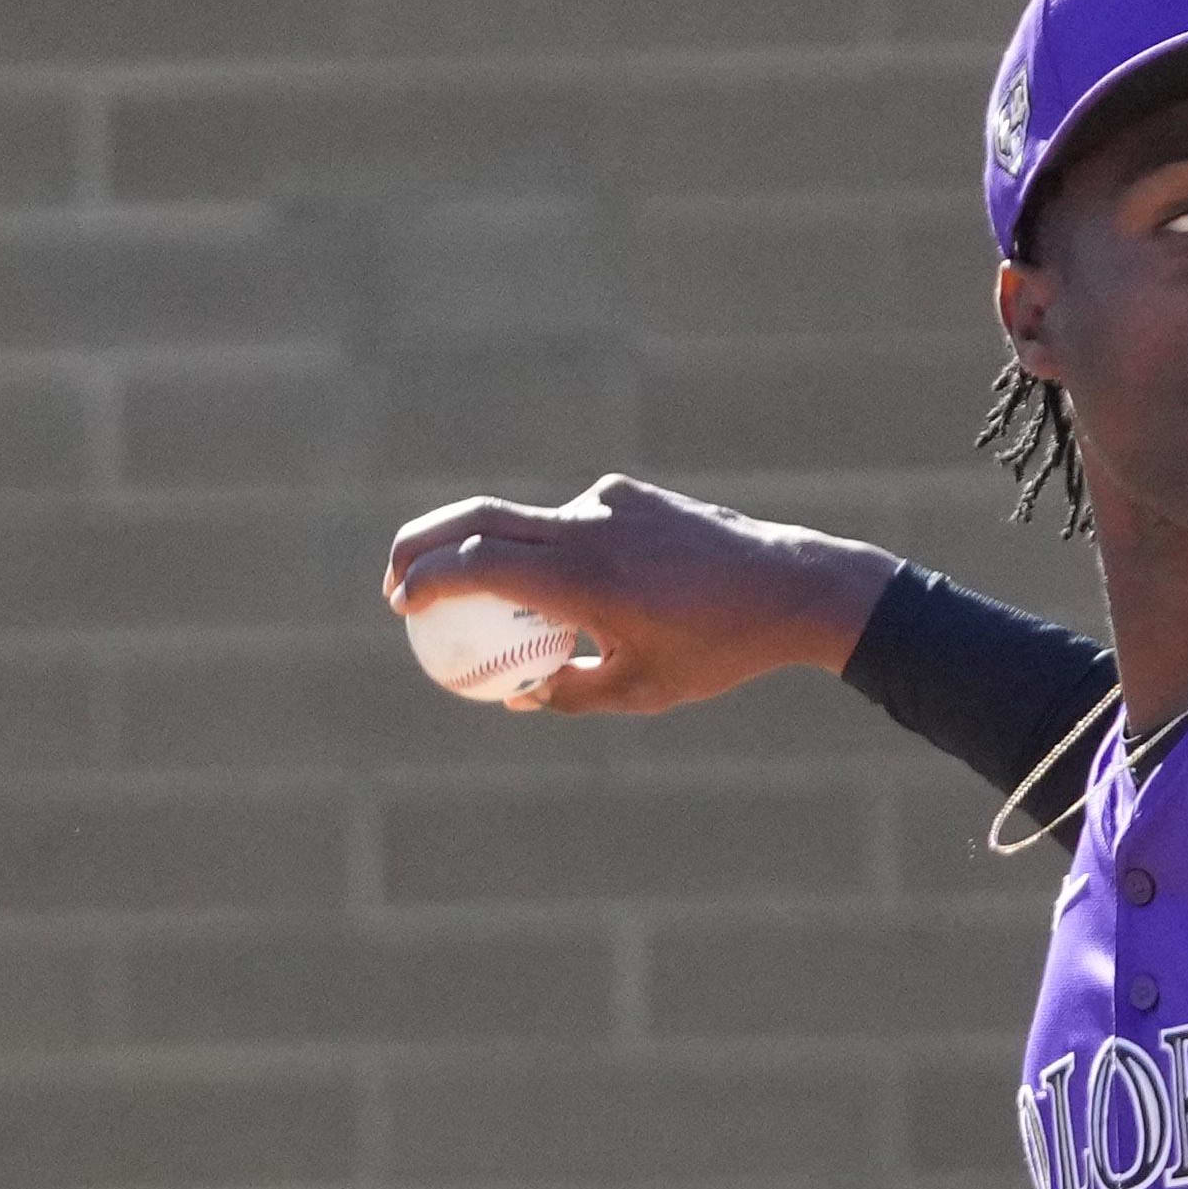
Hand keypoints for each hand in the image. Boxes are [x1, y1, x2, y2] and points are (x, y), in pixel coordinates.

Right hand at [377, 475, 902, 716]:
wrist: (791, 585)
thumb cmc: (716, 650)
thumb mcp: (642, 691)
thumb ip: (569, 693)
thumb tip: (513, 696)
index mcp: (584, 580)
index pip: (478, 565)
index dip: (426, 579)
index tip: (399, 603)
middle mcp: (588, 528)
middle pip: (479, 518)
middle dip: (422, 544)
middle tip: (396, 580)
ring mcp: (609, 502)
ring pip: (530, 522)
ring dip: (503, 556)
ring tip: (517, 609)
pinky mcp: (629, 492)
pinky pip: (577, 522)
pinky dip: (564, 553)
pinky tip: (606, 592)